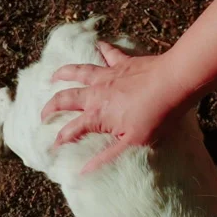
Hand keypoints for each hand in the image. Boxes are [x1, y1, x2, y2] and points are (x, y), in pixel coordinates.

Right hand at [40, 41, 183, 171]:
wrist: (173, 83)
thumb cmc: (156, 116)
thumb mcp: (132, 143)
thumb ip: (106, 157)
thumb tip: (83, 172)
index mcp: (97, 115)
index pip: (71, 129)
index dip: (60, 139)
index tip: (52, 147)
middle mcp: (96, 93)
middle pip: (66, 98)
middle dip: (51, 106)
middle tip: (43, 113)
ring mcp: (108, 75)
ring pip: (79, 72)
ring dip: (64, 73)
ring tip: (54, 75)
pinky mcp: (122, 63)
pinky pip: (107, 53)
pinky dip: (101, 48)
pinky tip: (97, 44)